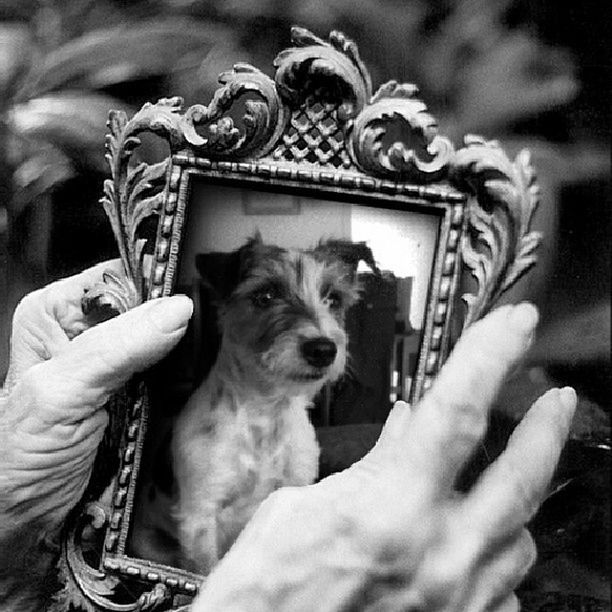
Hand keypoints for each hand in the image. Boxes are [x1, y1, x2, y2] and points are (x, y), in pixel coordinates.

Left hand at [0, 261, 192, 605]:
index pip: (124, 276)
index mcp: (59, 309)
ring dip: (191, 353)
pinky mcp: (137, 389)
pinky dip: (189, 379)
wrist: (27, 514)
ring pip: (169, 339)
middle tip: (214, 335)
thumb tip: (178, 309)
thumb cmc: (23, 453)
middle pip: (151, 307)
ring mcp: (117, 360)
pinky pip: (174, 371)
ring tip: (215, 360)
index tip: (200, 299)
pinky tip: (202, 382)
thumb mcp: (63, 392)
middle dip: (182, 321)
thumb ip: (116, 348)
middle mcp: (89, 328)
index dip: (161, 285)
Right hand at [193, 304, 575, 611]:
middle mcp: (437, 556)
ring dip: (513, 498)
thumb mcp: (302, 507)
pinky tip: (471, 546)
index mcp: (388, 509)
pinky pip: (503, 587)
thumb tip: (401, 430)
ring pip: (519, 536)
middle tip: (557, 396)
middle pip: (518, 473)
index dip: (489, 355)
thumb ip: (366, 466)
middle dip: (545, 425)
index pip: (455, 411)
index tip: (513, 324)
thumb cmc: (264, 590)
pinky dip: (494, 555)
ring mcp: (456, 600)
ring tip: (501, 477)